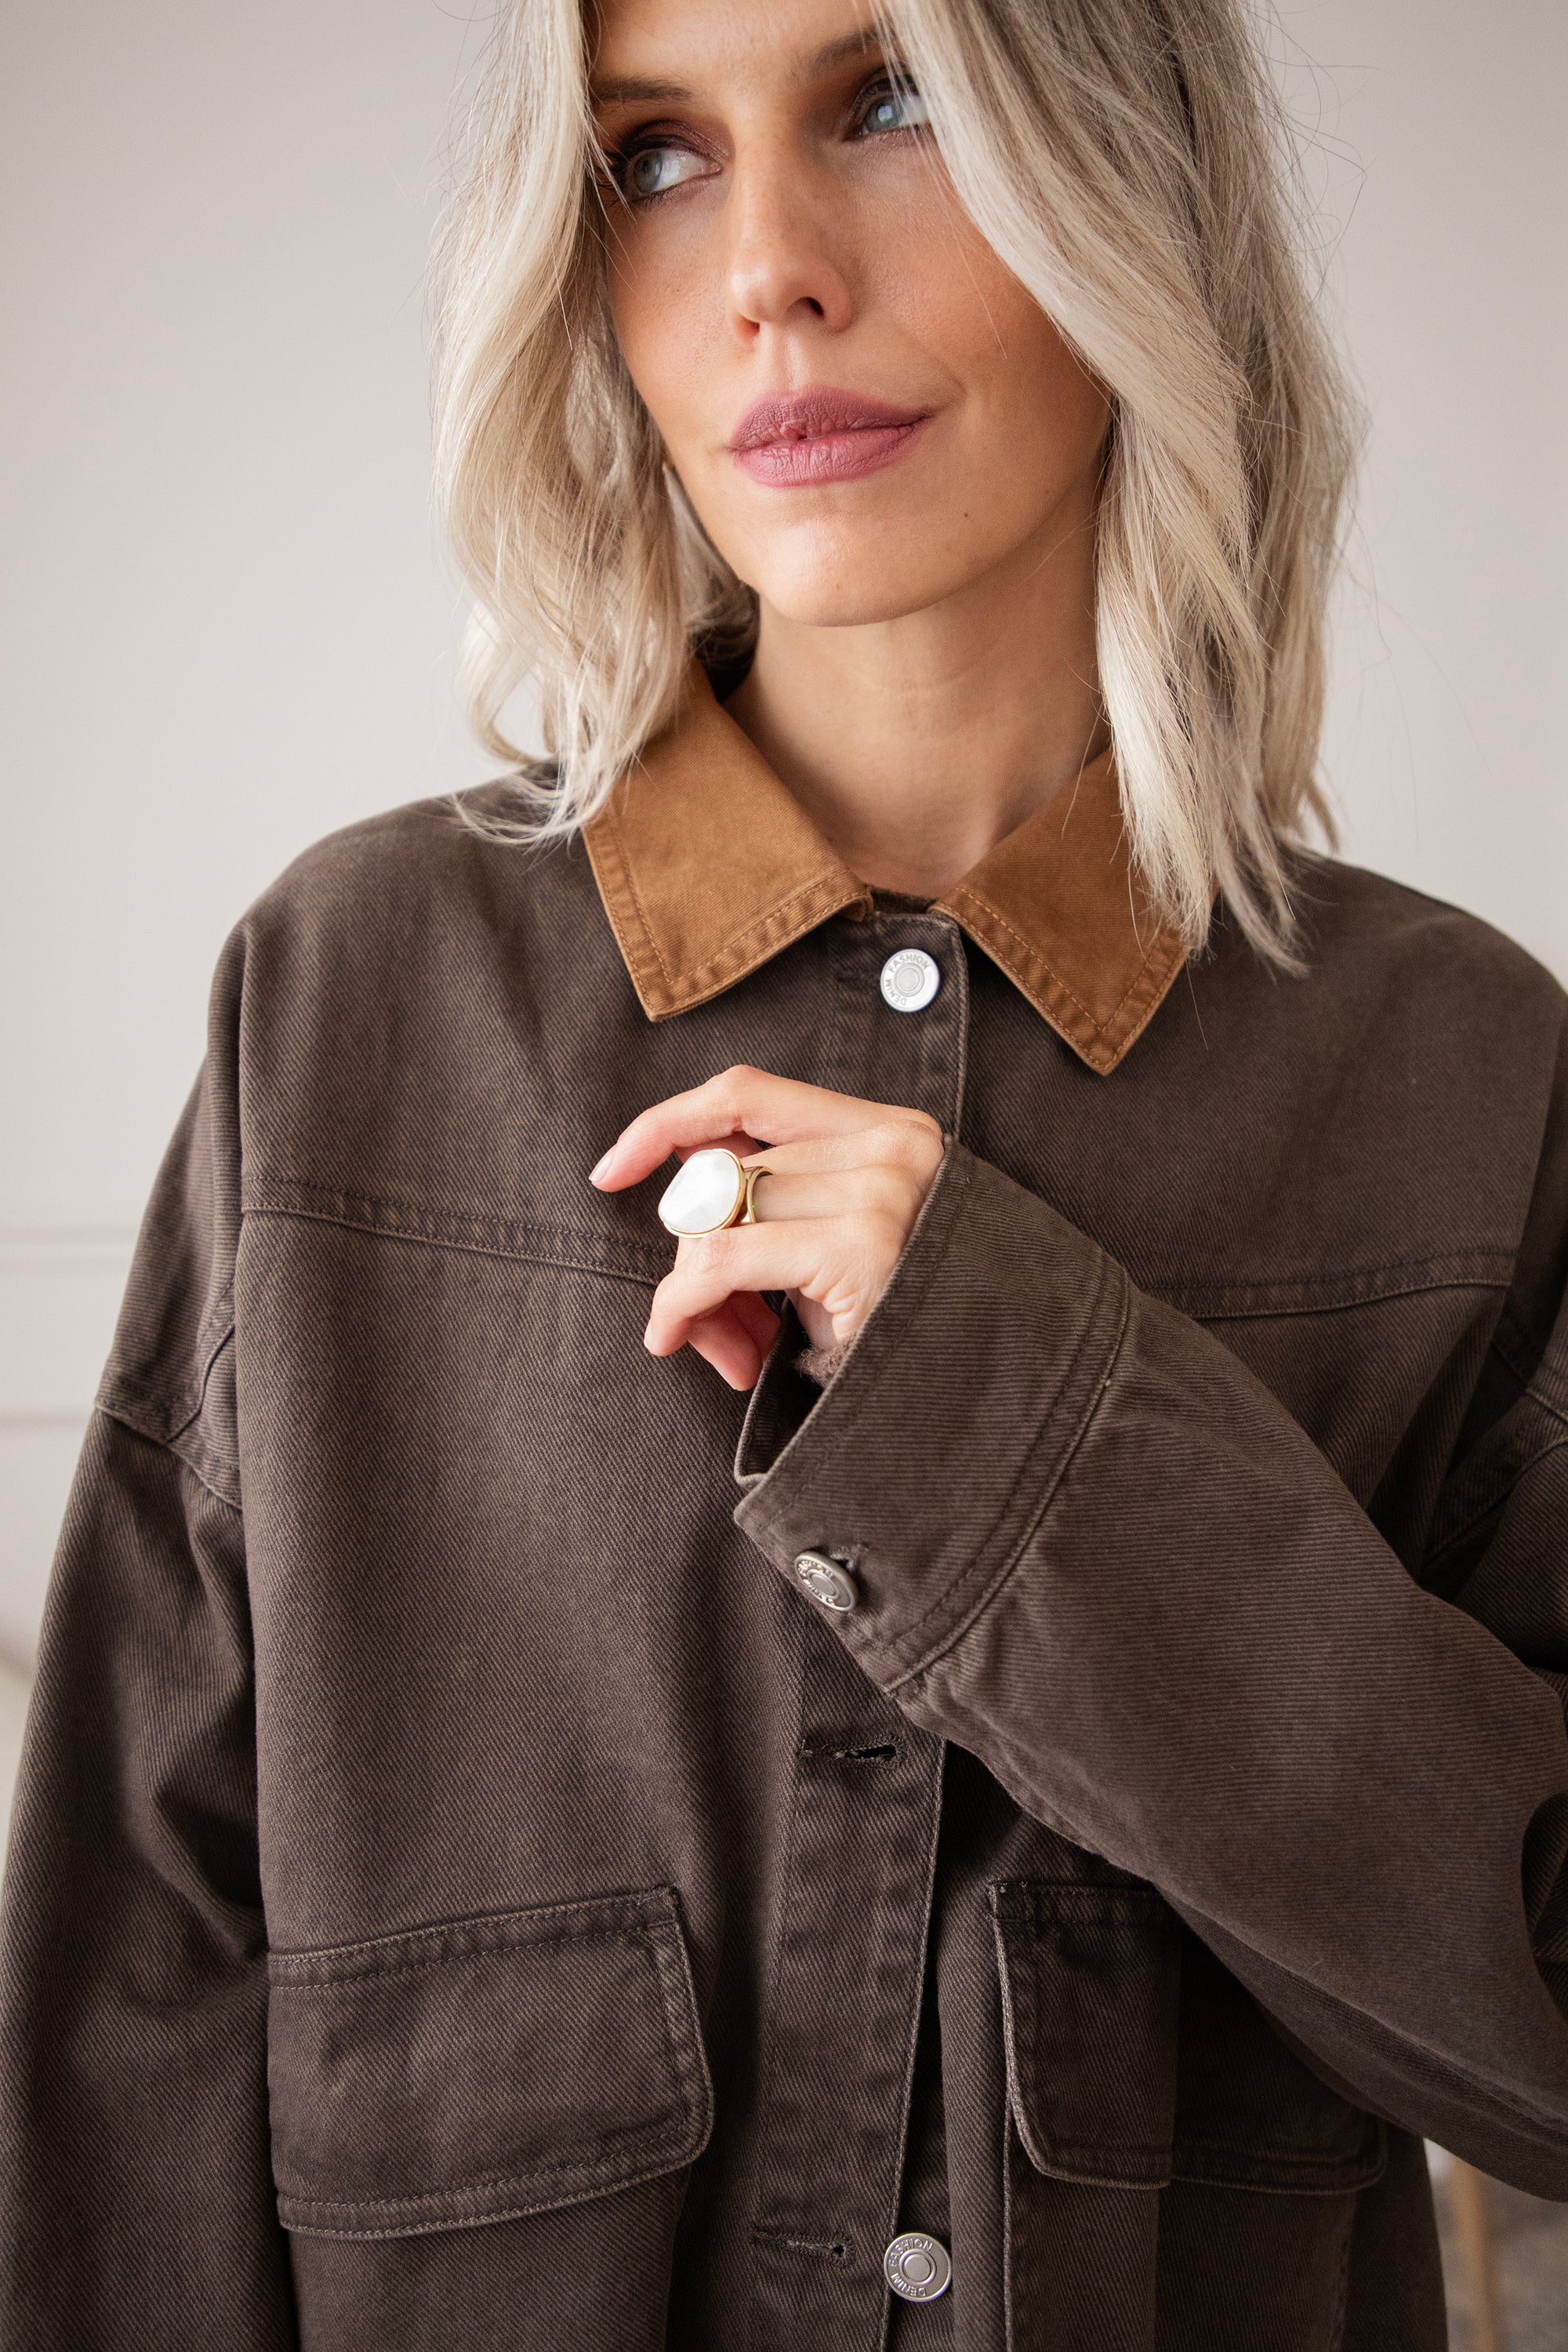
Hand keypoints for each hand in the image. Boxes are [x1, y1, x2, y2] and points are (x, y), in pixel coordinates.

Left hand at [590, 1066, 944, 1389]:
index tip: (610, 1170)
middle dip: (691, 1250)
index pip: (749, 1093)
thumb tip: (675, 1175)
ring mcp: (881, 1192)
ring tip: (725, 1348)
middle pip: (724, 1172)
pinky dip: (680, 1303)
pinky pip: (718, 1261)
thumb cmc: (901, 1333)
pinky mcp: (862, 1245)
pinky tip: (676, 1337)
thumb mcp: (836, 1247)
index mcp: (891, 1131)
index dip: (668, 1121)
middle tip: (699, 1325)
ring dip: (691, 1290)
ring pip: (715, 1216)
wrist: (975, 1402)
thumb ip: (769, 1202)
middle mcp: (892, 1147)